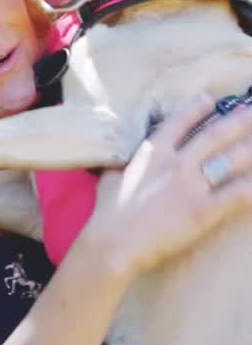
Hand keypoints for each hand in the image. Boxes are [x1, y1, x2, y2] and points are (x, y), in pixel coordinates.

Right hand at [90, 95, 251, 280]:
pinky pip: (237, 194)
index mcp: (153, 153)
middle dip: (239, 121)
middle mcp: (177, 163)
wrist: (113, 244)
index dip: (197, 108)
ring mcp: (193, 185)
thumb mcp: (111, 180)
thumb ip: (123, 166)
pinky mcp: (204, 210)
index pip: (180, 121)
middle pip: (215, 134)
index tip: (210, 100)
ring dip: (251, 149)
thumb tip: (120, 163)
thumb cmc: (107, 215)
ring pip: (232, 159)